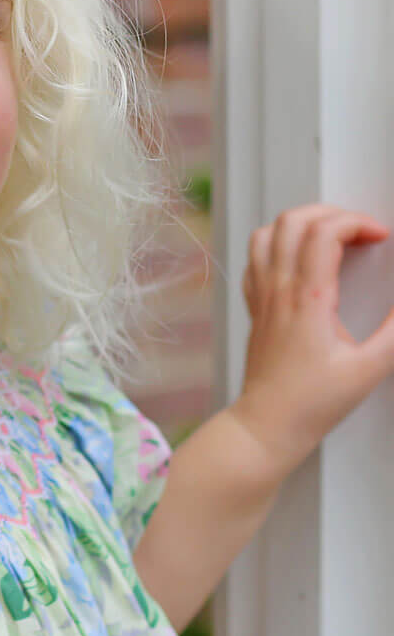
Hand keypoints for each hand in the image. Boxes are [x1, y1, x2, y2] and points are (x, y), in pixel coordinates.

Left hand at [232, 204, 393, 478]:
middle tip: (359, 229)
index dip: (356, 222)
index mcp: (308, 299)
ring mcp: (262, 295)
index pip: (323, 233)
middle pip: (292, 221)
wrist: (268, 422)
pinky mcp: (255, 306)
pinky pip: (255, 258)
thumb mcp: (370, 367)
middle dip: (331, 212)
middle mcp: (279, 290)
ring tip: (332, 236)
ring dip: (301, 222)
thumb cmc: (313, 401)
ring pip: (268, 233)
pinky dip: (278, 243)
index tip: (380, 236)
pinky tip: (301, 259)